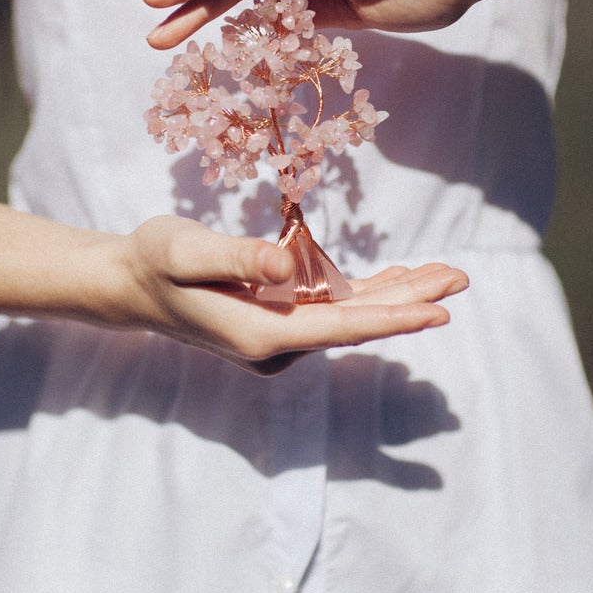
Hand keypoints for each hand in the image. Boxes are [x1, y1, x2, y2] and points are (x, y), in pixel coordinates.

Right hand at [106, 216, 467, 374]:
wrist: (130, 284)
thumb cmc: (153, 261)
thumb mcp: (184, 250)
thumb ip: (235, 257)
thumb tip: (286, 266)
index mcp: (259, 334)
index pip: (339, 328)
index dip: (392, 318)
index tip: (438, 314)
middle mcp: (276, 342)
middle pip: (357, 322)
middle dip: (411, 303)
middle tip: (461, 280)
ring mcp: (279, 332)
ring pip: (351, 314)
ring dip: (397, 294)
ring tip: (445, 273)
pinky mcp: (278, 316)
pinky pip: (334, 306)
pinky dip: (369, 292)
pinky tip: (399, 275)